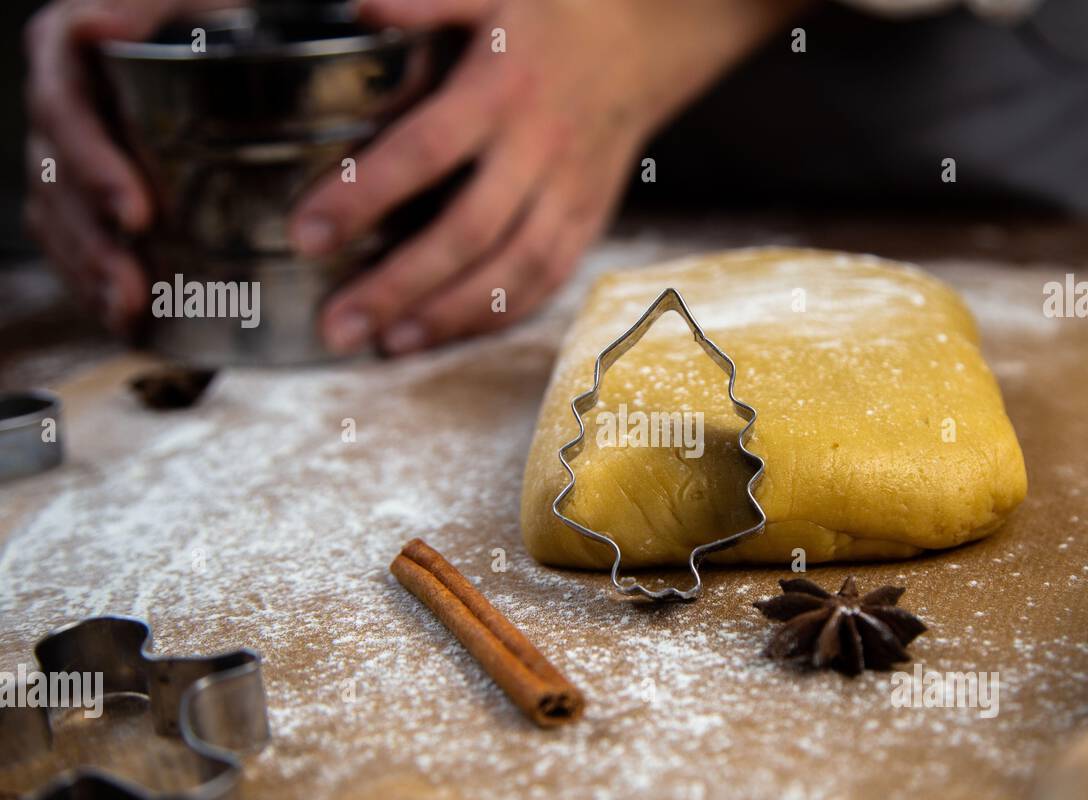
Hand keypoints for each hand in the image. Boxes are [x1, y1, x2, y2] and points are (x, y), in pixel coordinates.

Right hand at [23, 0, 231, 331]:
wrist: (246, 31)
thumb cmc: (226, 6)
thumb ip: (152, 5)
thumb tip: (94, 24)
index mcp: (75, 43)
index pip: (64, 106)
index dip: (92, 164)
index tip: (135, 213)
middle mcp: (65, 94)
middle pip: (55, 174)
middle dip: (92, 239)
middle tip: (131, 285)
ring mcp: (74, 144)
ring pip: (58, 214)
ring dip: (89, 269)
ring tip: (126, 311)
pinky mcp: (93, 185)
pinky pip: (73, 235)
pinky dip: (95, 278)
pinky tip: (124, 315)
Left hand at [293, 0, 805, 354]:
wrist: (647, 39)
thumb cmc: (553, 14)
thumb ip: (425, 1)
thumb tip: (358, 7)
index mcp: (502, 89)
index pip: (424, 151)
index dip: (365, 196)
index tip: (308, 234)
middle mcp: (537, 149)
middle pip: (466, 232)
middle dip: (398, 284)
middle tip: (338, 324)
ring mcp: (569, 192)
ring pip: (512, 270)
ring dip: (448, 314)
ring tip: (387, 344)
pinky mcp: (588, 219)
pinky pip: (547, 279)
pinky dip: (499, 314)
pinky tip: (446, 333)